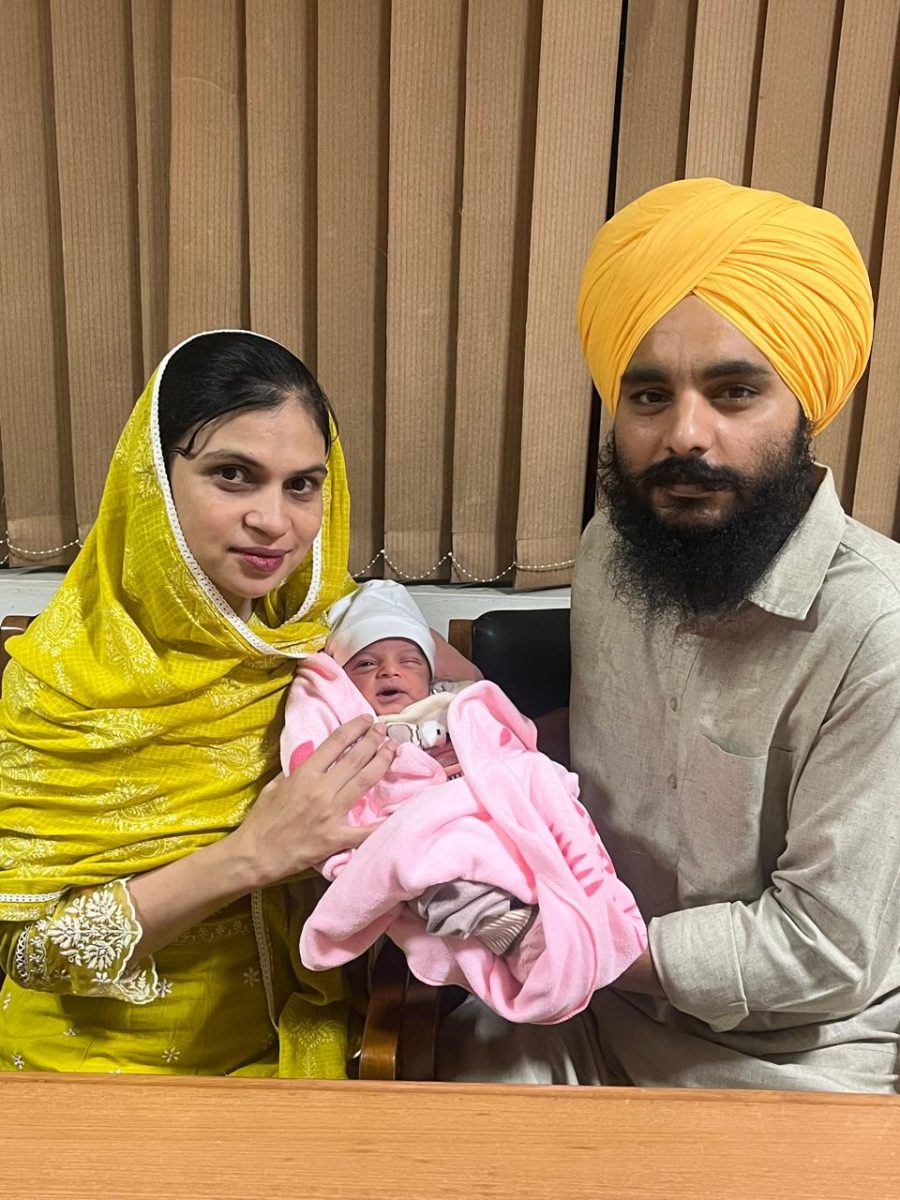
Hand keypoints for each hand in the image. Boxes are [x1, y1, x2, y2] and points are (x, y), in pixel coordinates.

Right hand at [228, 715, 394, 887]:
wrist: (256, 854)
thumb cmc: (263, 819)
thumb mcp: (275, 785)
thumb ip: (297, 770)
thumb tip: (313, 756)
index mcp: (304, 774)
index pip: (335, 743)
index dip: (354, 728)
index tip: (366, 719)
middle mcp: (320, 790)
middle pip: (355, 758)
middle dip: (373, 740)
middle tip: (385, 730)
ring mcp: (330, 814)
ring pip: (363, 782)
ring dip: (381, 763)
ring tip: (392, 750)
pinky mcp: (335, 838)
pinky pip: (364, 831)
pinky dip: (382, 822)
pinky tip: (399, 811)